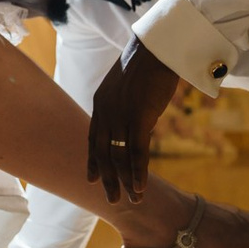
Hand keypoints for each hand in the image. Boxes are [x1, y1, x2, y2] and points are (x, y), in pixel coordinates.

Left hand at [87, 37, 179, 203]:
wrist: (156, 46)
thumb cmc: (148, 62)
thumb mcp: (129, 86)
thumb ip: (126, 105)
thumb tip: (137, 120)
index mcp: (101, 103)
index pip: (93, 138)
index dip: (93, 160)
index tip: (92, 179)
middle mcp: (106, 112)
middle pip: (103, 153)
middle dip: (108, 179)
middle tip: (111, 200)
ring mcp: (121, 115)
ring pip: (120, 156)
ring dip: (125, 181)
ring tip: (131, 200)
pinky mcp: (139, 117)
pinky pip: (136, 152)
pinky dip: (138, 173)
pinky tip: (140, 188)